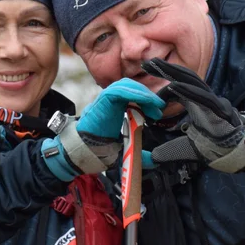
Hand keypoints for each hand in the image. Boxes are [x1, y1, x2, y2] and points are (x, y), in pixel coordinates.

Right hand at [42, 79, 163, 178]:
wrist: (85, 151)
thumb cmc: (101, 149)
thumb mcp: (127, 148)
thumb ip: (140, 152)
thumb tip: (154, 159)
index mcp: (117, 107)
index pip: (134, 93)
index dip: (147, 99)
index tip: (158, 111)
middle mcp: (111, 100)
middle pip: (131, 86)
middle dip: (147, 95)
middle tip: (158, 108)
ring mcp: (105, 99)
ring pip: (126, 85)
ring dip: (143, 94)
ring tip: (154, 106)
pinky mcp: (102, 100)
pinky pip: (118, 91)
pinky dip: (133, 94)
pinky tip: (144, 102)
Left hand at [141, 58, 244, 172]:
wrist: (237, 154)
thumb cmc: (215, 147)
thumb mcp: (184, 149)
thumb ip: (167, 151)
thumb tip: (148, 158)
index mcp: (195, 104)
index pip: (178, 88)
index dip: (163, 89)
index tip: (146, 96)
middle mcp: (203, 99)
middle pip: (183, 78)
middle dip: (165, 69)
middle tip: (146, 63)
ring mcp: (212, 102)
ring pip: (193, 81)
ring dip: (174, 72)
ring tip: (157, 65)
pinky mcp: (219, 109)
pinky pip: (203, 97)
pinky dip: (188, 90)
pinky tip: (174, 85)